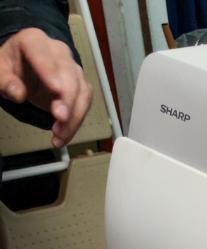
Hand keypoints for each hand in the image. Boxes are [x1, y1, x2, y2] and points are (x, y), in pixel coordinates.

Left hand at [0, 28, 91, 146]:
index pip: (43, 54)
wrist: (25, 71)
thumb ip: (6, 81)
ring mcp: (73, 69)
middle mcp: (58, 52)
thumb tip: (17, 93)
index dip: (50, 71)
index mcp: (34, 41)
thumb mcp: (1, 71)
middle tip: (60, 118)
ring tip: (59, 134)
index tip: (56, 90)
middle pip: (69, 75)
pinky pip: (84, 104)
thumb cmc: (14, 68)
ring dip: (74, 116)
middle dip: (67, 99)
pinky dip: (75, 122)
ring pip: (81, 92)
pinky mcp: (81, 86)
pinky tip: (63, 134)